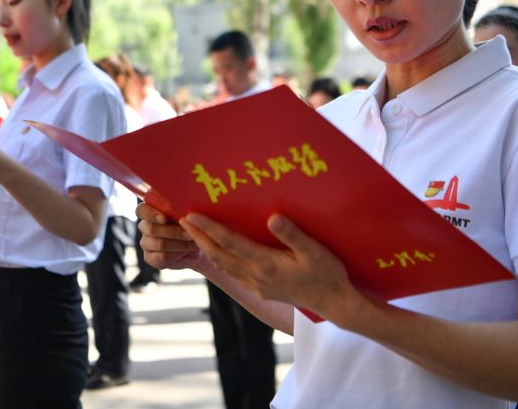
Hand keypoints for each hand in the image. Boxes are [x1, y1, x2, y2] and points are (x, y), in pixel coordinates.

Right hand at [135, 202, 205, 270]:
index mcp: (150, 212)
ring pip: (159, 244)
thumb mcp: (188, 217)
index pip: (141, 210)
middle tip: (189, 234)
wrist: (197, 244)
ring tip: (193, 243)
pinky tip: (185, 252)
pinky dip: (176, 255)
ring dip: (179, 244)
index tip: (164, 218)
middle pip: (152, 229)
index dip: (150, 214)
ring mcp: (145, 243)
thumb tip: (186, 214)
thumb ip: (183, 213)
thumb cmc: (191, 225)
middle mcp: (145, 227)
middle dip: (173, 232)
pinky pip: (161, 257)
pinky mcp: (150, 258)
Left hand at [180, 212, 361, 323]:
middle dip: (198, 237)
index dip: (208, 227)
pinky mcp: (262, 291)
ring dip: (207, 248)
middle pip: (218, 255)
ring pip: (223, 266)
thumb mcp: (314, 251)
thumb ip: (292, 234)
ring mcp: (257, 286)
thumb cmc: (327, 273)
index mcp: (265, 264)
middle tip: (182, 219)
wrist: (335, 304)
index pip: (229, 242)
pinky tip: (220, 252)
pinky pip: (233, 274)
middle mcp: (256, 276)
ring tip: (196, 232)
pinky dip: (221, 260)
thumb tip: (272, 218)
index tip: (190, 214)